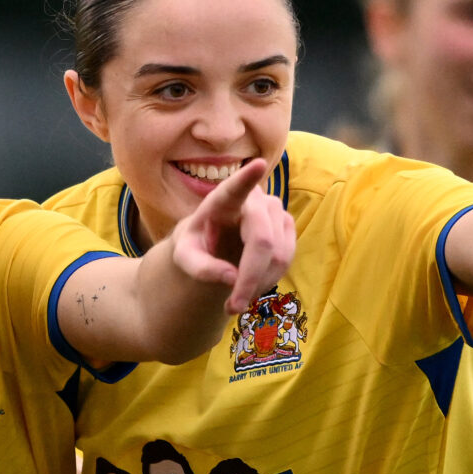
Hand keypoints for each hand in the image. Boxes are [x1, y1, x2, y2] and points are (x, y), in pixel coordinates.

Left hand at [167, 158, 296, 313]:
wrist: (211, 242)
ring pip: (279, 255)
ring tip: (236, 295)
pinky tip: (251, 283)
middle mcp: (254, 200)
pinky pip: (287, 259)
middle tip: (232, 308)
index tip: (257, 165)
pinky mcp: (287, 226)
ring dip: (258, 284)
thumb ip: (199, 268)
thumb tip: (231, 279)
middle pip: (263, 241)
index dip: (247, 178)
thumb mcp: (184, 257)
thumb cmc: (195, 244)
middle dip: (250, 279)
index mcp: (222, 200)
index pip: (234, 188)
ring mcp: (275, 211)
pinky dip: (268, 280)